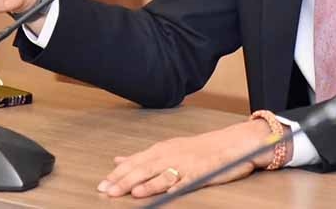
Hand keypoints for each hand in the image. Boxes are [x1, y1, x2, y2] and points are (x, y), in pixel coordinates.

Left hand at [97, 119, 280, 198]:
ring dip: (144, 184)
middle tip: (107, 190)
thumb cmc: (200, 149)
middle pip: (144, 168)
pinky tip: (159, 193)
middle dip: (124, 180)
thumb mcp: (169, 148)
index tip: (102, 183)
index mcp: (163, 149)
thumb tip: (118, 160)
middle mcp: (172, 155)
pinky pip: (184, 181)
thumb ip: (143, 156)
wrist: (234, 143)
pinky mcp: (200, 173)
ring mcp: (186, 164)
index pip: (136, 161)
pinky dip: (170, 187)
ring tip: (128, 192)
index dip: (118, 173)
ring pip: (161, 174)